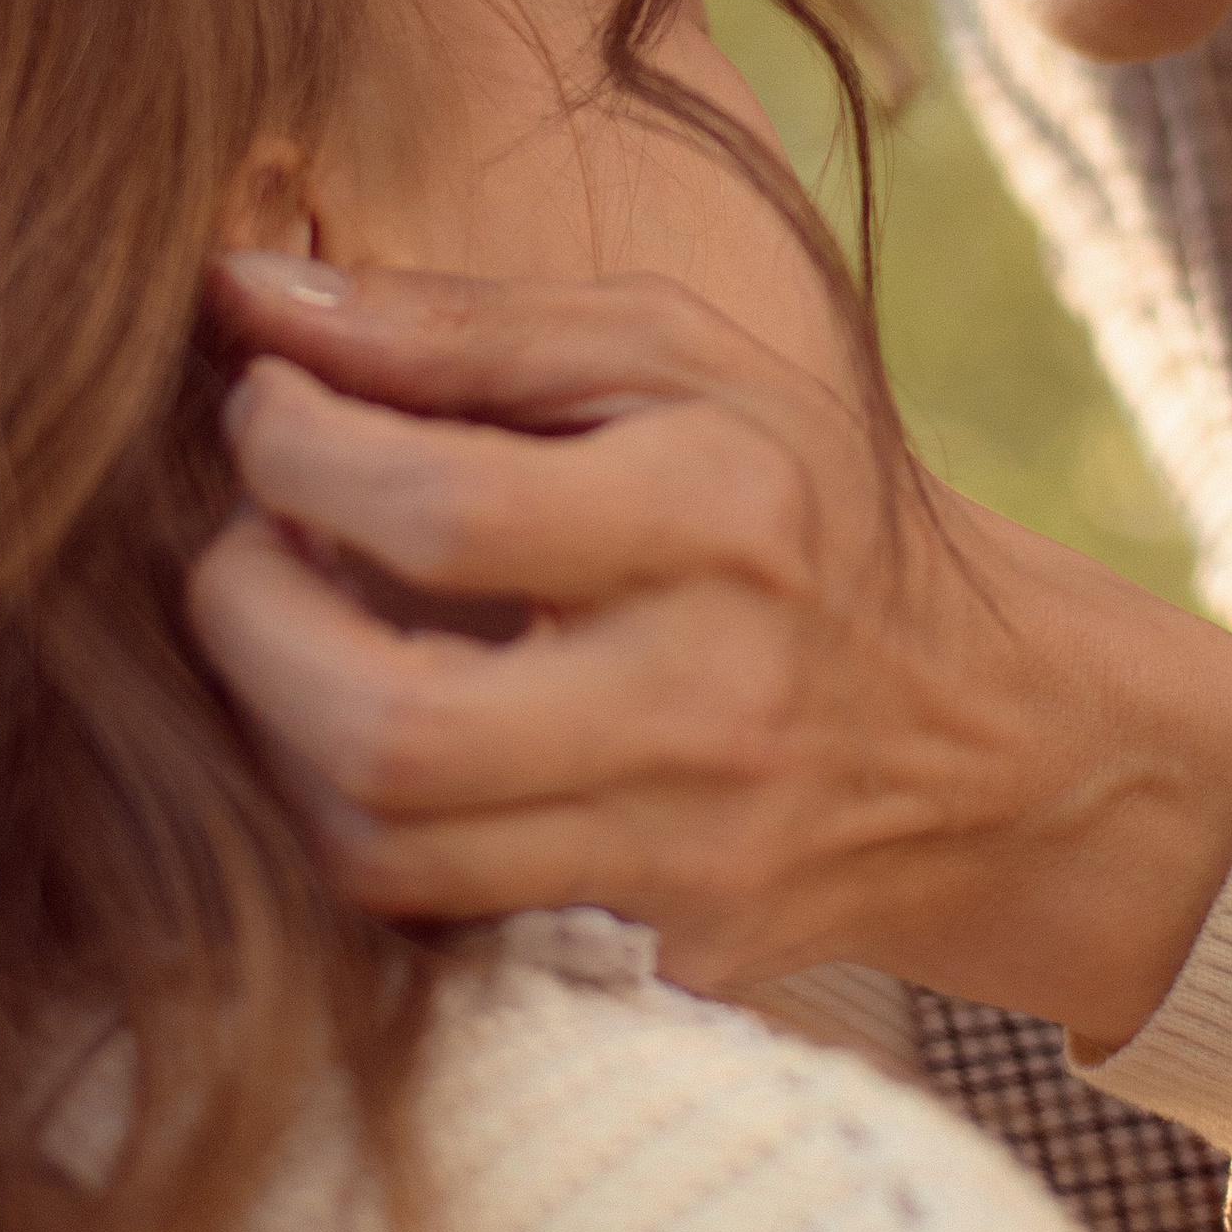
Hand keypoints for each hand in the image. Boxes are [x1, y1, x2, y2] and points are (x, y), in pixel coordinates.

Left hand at [189, 258, 1231, 1048]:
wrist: (994, 725)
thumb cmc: (798, 494)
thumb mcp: (673, 360)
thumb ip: (459, 328)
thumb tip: (241, 290)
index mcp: (722, 505)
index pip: (436, 507)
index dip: (287, 454)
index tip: (264, 415)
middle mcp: (714, 689)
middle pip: (387, 723)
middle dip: (242, 628)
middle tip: (237, 550)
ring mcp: (695, 840)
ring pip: (384, 847)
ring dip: (276, 735)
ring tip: (291, 634)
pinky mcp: (675, 941)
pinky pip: (440, 908)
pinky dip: (356, 816)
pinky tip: (364, 730)